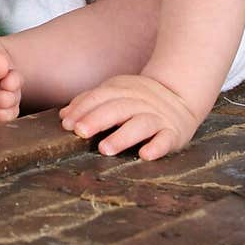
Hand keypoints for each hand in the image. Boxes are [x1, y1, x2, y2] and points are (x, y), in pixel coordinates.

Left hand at [59, 73, 201, 160]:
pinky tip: (145, 155)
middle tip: (81, 133)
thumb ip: (90, 102)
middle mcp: (140, 102)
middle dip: (97, 119)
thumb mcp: (115, 94)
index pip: (100, 97)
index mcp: (122, 89)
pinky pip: (166, 139)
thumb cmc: (138, 100)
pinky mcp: (173, 133)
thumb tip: (64, 116)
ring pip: (140, 124)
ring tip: (105, 149)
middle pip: (117, 108)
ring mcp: (157, 117)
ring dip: (122, 136)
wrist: (180, 96)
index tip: (67, 124)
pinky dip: (157, 147)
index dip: (83, 109)